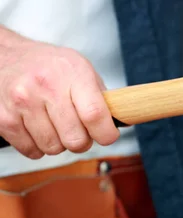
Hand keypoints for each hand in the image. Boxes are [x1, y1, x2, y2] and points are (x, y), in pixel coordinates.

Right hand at [0, 34, 118, 157]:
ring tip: (54, 125)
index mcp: (72, 74)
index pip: (95, 115)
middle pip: (75, 140)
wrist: (5, 56)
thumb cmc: (50, 67)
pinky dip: (37, 146)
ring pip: (53, 148)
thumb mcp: (81, 70)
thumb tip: (125, 121)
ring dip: (59, 144)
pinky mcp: (4, 118)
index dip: (106, 134)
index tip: (107, 135)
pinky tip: (37, 128)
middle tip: (78, 131)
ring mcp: (22, 102)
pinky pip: (31, 151)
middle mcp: (45, 86)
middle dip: (82, 142)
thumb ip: (103, 98)